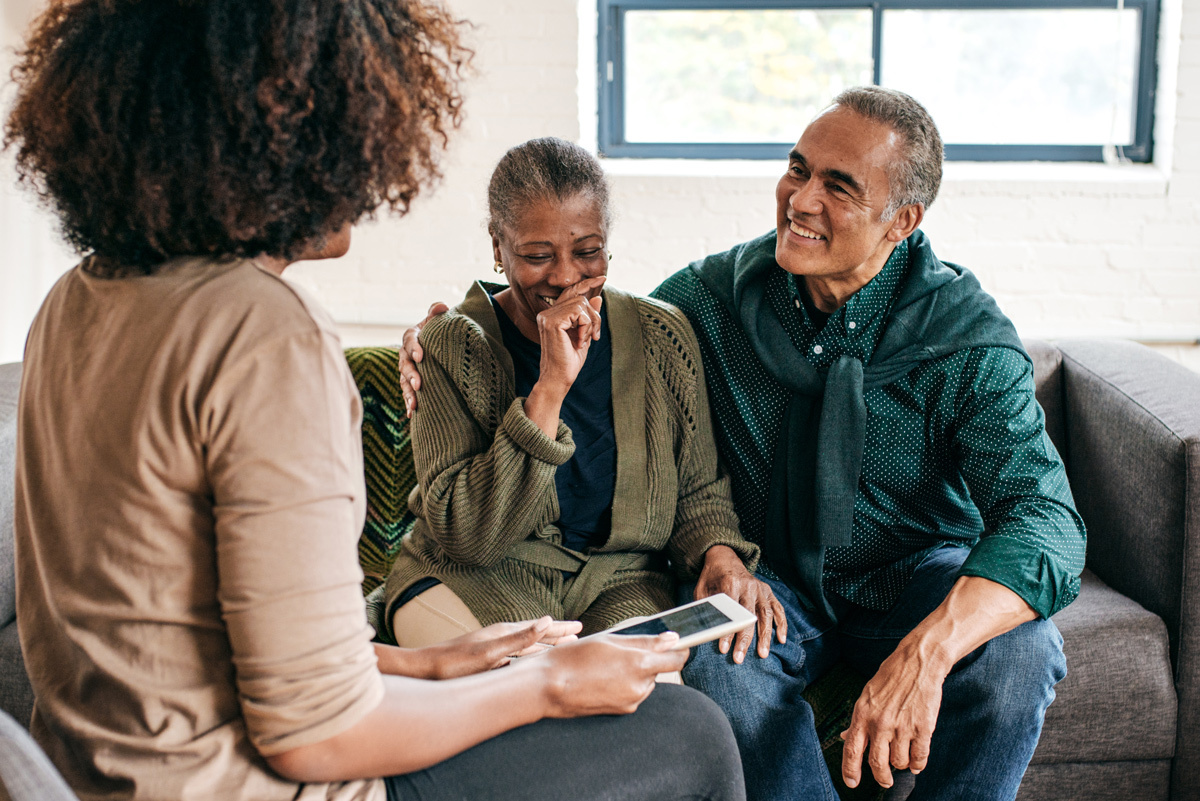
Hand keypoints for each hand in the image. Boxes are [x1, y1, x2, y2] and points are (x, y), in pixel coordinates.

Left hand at [379, 617, 581, 679]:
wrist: (423, 669)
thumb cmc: (454, 664)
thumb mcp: (490, 653)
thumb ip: (520, 638)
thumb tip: (547, 620)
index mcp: (504, 633)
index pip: (541, 629)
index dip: (561, 629)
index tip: (580, 627)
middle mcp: (500, 637)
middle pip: (536, 635)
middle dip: (557, 635)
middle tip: (577, 634)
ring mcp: (492, 646)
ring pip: (526, 646)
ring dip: (544, 645)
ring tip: (559, 645)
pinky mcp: (485, 658)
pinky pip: (515, 655)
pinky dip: (529, 656)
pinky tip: (527, 662)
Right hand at [399, 302, 448, 417]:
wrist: (439, 344)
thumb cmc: (438, 331)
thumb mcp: (438, 321)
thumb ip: (437, 312)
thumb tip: (441, 306)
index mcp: (412, 336)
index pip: (409, 340)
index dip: (413, 348)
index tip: (421, 356)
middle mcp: (406, 354)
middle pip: (404, 364)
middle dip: (410, 375)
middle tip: (419, 384)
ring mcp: (407, 370)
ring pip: (404, 382)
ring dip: (408, 393)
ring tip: (414, 404)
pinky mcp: (411, 383)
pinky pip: (408, 393)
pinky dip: (409, 403)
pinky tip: (412, 414)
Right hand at [534, 275, 605, 392]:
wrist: (558, 380)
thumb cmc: (569, 362)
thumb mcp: (584, 336)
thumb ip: (589, 317)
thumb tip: (598, 297)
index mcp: (551, 315)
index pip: (570, 292)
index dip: (586, 283)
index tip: (602, 278)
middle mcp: (546, 313)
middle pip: (579, 297)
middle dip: (594, 315)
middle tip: (595, 336)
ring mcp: (547, 316)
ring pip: (582, 304)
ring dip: (591, 324)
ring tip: (585, 341)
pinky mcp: (552, 322)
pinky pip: (580, 313)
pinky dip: (586, 327)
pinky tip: (580, 342)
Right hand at [539, 632, 687, 717]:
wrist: (548, 686)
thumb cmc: (575, 657)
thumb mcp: (610, 640)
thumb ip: (645, 640)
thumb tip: (672, 638)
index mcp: (638, 664)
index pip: (676, 658)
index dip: (679, 650)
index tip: (677, 643)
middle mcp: (639, 686)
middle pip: (659, 670)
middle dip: (647, 660)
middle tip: (620, 651)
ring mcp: (631, 701)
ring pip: (645, 682)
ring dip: (636, 673)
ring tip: (607, 665)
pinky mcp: (621, 711)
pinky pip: (633, 693)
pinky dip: (625, 684)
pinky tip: (603, 678)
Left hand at [694, 545, 785, 662]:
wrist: (724, 558)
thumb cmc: (711, 577)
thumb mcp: (702, 590)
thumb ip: (705, 608)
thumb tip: (704, 631)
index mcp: (731, 583)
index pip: (730, 613)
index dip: (727, 632)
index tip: (723, 649)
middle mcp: (748, 586)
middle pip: (749, 616)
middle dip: (745, 640)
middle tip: (740, 658)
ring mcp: (760, 588)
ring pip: (765, 615)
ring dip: (765, 636)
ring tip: (763, 654)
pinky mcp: (768, 591)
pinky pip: (777, 609)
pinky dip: (781, 624)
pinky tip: (781, 639)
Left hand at [839, 637, 948, 789]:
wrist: (918, 662)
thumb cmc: (891, 677)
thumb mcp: (867, 695)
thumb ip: (857, 720)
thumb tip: (845, 737)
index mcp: (862, 714)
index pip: (852, 750)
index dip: (850, 770)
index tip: (851, 783)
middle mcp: (880, 723)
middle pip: (877, 763)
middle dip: (881, 777)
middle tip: (884, 781)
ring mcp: (902, 727)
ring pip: (899, 763)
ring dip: (901, 764)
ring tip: (903, 757)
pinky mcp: (923, 728)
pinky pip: (919, 758)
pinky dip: (918, 764)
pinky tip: (917, 761)